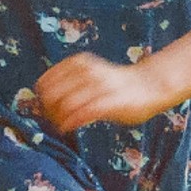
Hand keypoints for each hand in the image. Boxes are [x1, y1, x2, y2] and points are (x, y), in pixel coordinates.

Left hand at [36, 53, 167, 132]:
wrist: (149, 85)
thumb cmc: (116, 83)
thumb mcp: (89, 74)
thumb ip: (70, 81)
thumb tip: (44, 97)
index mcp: (79, 62)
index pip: (45, 82)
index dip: (40, 98)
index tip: (46, 108)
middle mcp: (87, 71)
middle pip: (52, 95)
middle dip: (47, 111)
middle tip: (53, 120)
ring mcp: (100, 86)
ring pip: (65, 105)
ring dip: (58, 119)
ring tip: (61, 125)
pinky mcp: (111, 101)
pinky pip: (82, 113)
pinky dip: (70, 123)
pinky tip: (67, 128)